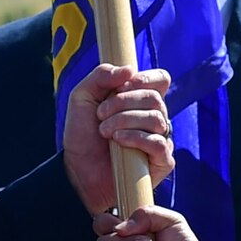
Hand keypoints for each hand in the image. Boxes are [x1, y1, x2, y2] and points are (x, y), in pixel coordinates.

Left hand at [62, 63, 173, 213]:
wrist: (77, 170)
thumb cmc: (82, 135)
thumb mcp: (82, 97)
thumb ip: (100, 76)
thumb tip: (129, 69)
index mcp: (141, 100)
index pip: (161, 79)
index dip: (145, 78)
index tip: (121, 86)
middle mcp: (155, 118)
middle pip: (154, 98)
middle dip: (123, 102)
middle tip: (100, 115)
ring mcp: (160, 139)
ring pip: (156, 119)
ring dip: (124, 121)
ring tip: (104, 132)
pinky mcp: (162, 161)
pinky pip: (158, 143)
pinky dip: (136, 138)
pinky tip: (118, 141)